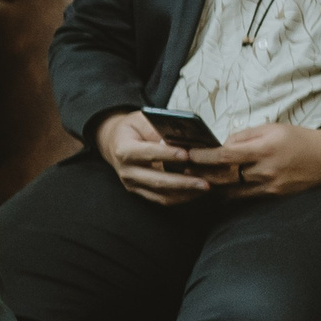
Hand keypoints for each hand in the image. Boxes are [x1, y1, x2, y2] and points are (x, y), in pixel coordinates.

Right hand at [94, 111, 225, 204]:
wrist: (115, 143)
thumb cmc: (133, 129)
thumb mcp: (141, 121)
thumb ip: (158, 129)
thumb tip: (183, 139)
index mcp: (123, 150)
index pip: (146, 153)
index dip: (167, 154)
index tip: (187, 155)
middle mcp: (126, 171)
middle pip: (156, 180)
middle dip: (183, 182)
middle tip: (205, 181)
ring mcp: (133, 184)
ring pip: (162, 194)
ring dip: (186, 192)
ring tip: (205, 187)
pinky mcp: (140, 192)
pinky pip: (162, 199)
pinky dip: (181, 197)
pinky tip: (196, 191)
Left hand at [195, 123, 320, 198]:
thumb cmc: (297, 139)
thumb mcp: (270, 128)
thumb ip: (242, 136)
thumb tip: (220, 145)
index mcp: (263, 149)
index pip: (224, 156)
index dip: (202, 157)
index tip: (186, 154)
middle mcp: (265, 170)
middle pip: (224, 176)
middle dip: (200, 173)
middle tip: (181, 169)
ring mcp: (269, 186)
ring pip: (231, 190)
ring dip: (210, 186)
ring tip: (192, 180)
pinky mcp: (273, 195)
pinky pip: (244, 197)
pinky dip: (227, 194)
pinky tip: (214, 190)